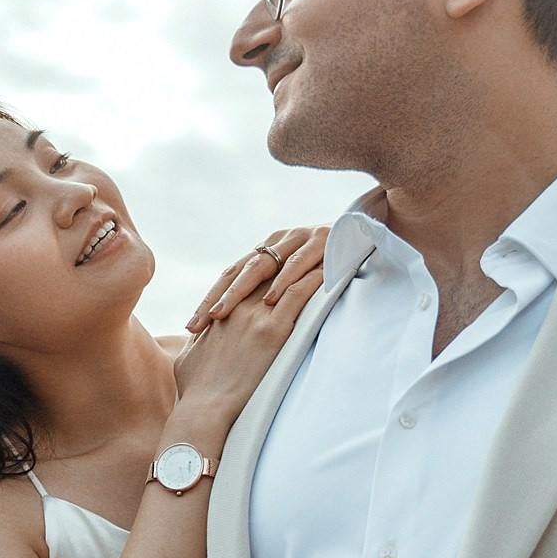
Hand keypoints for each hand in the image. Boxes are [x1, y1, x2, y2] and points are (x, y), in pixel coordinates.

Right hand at [169, 253, 324, 432]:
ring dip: (307, 263)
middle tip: (310, 251)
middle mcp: (238, 308)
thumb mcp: (188, 357)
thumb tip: (195, 339)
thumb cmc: (194, 391)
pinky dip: (315, 281)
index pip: (245, 281)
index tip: (281, 267)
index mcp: (221, 313)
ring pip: (286, 277)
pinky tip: (330, 272)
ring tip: (326, 253)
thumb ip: (196, 343)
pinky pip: (299, 295)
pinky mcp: (273, 330)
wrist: (204, 408)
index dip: (265, 272)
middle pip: (267, 273)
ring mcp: (256, 316)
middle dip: (288, 261)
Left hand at [186, 227, 330, 333]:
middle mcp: (276, 242)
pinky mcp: (321, 240)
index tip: (189, 328)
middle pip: (237, 271)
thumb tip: (234, 324)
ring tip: (222, 315)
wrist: (367, 229)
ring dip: (240, 293)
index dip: (209, 299)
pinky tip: (270, 301)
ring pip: (261, 267)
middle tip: (198, 325)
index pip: (229, 276)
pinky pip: (298, 263)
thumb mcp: (295, 276)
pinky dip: (283, 282)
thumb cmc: (328, 264)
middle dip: (215, 299)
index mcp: (266, 250)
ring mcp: (298, 238)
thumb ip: (269, 291)